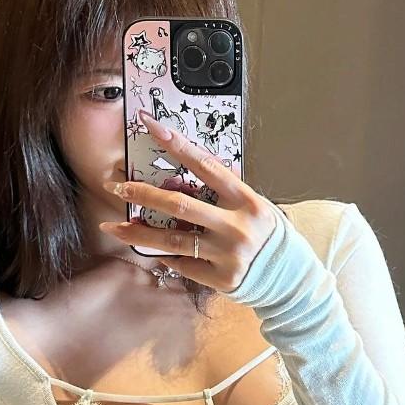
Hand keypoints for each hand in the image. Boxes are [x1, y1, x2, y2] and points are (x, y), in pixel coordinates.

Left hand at [100, 113, 275, 292]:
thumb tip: (182, 173)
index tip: (150, 126)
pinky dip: (163, 255)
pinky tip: (148, 248)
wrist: (289, 277)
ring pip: (172, 239)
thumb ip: (223, 191)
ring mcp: (228, 254)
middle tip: (118, 187)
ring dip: (138, 232)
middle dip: (144, 194)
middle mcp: (237, 226)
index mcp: (246, 200)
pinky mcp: (220, 278)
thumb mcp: (253, 206)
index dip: (176, 145)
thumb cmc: (266, 234)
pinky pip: (182, 263)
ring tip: (114, 226)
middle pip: (180, 204)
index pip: (206, 166)